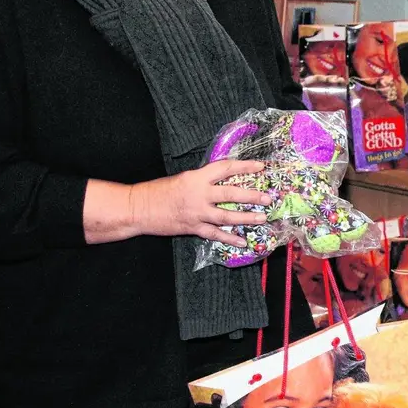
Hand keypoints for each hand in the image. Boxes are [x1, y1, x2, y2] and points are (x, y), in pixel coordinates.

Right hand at [128, 159, 271, 242]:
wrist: (139, 208)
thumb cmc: (159, 191)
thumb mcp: (183, 178)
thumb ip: (203, 180)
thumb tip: (224, 181)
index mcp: (197, 177)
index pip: (226, 168)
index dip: (245, 166)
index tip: (260, 167)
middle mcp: (199, 193)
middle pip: (231, 194)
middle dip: (252, 196)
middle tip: (268, 198)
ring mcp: (196, 212)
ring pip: (226, 216)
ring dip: (246, 218)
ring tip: (262, 218)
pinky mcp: (192, 227)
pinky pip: (214, 234)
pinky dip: (229, 238)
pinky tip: (242, 241)